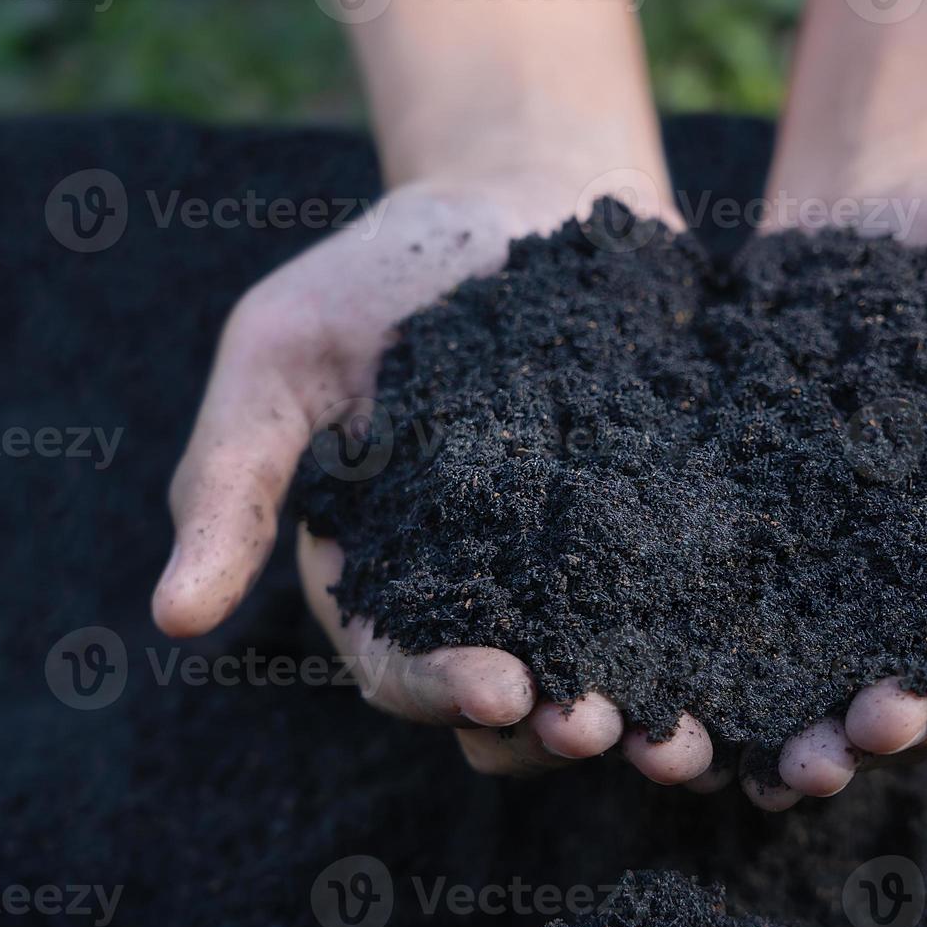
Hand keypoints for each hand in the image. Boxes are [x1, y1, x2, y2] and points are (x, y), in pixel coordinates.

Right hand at [152, 174, 715, 786]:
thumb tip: (171, 618)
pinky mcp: (658, 524)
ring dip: (643, 712)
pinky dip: (711, 637)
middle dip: (556, 727)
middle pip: (514, 702)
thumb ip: (231, 478)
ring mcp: (578, 564)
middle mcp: (484, 593)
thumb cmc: (380, 270)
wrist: (517, 195)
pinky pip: (685, 600)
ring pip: (606, 673)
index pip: (402, 668)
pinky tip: (754, 650)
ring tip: (688, 730)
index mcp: (384, 574)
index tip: (501, 688)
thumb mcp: (281, 354)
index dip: (443, 690)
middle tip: (609, 728)